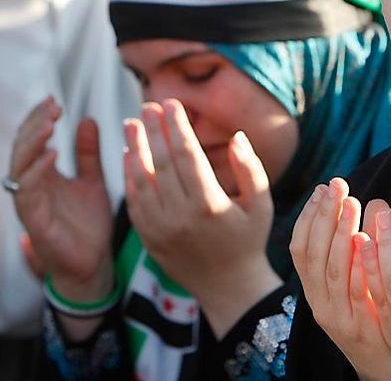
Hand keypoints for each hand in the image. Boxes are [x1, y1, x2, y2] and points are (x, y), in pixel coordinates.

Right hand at [9, 97, 113, 301]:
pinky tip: (51, 155)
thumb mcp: (93, 181)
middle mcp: (32, 186)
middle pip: (23, 147)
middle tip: (51, 105)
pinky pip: (27, 192)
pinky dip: (37, 171)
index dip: (40, 119)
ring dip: (33, 142)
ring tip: (49, 123)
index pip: (33, 139)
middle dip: (35, 124)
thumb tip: (87, 119)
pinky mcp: (33, 221)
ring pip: (20, 166)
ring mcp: (30, 203)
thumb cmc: (89, 224)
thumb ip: (88, 153)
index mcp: (44, 175)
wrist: (93, 263)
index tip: (54, 100)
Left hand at [123, 99, 280, 338]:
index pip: (188, 156)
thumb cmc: (249, 239)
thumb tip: (237, 136)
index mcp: (210, 206)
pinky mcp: (149, 239)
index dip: (177, 127)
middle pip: (161, 164)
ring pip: (142, 181)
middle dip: (154, 130)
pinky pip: (134, 202)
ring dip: (134, 149)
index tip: (172, 103)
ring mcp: (161, 230)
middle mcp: (181, 218)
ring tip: (131, 122)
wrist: (228, 286)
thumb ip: (250, 168)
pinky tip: (129, 154)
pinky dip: (129, 176)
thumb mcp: (261, 204)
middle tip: (149, 105)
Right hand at [290, 178, 390, 380]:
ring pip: (332, 269)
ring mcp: (337, 317)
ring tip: (352, 202)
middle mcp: (319, 302)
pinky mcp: (360, 329)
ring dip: (340, 231)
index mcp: (314, 290)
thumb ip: (357, 248)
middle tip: (337, 184)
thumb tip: (368, 201)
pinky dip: (357, 265)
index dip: (309, 216)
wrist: (381, 371)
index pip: (300, 248)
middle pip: (314, 253)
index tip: (322, 188)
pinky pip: (356, 292)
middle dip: (324, 214)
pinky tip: (364, 240)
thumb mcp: (356, 283)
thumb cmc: (373, 319)